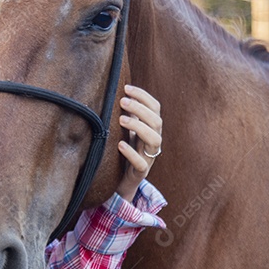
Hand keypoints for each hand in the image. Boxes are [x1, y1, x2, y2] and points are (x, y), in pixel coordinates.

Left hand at [116, 84, 161, 200]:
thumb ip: (123, 113)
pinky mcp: (141, 172)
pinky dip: (131, 153)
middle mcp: (153, 141)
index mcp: (151, 128)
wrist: (120, 181)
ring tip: (121, 119)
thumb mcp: (124, 130)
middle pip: (157, 121)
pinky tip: (119, 144)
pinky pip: (141, 163)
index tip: (126, 87)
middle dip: (140, 109)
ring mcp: (149, 157)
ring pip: (154, 140)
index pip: (155, 108)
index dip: (143, 96)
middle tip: (121, 101)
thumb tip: (111, 91)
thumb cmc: (122, 150)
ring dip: (138, 127)